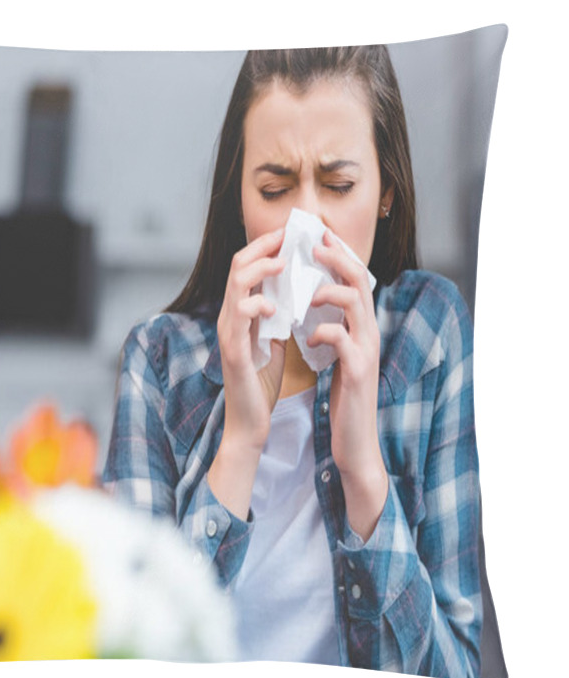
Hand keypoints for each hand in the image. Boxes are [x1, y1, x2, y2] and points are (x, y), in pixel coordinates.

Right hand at [217, 227, 287, 451]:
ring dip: (261, 268)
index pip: (247, 267)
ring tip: (283, 262)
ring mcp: (229, 333)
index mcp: (241, 314)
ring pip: (236, 285)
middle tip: (287, 235)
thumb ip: (278, 317)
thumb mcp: (274, 341)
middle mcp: (230, 318)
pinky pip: (239, 319)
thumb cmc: (262, 384)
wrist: (250, 423)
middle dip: (263, 246)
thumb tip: (295, 295)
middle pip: (238, 266)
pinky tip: (276, 308)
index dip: (266, 246)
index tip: (290, 232)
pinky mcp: (233, 352)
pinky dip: (258, 306)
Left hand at [308, 228, 387, 538]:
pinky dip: (325, 331)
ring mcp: (367, 350)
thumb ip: (333, 330)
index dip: (339, 256)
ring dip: (330, 289)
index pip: (355, 281)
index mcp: (361, 328)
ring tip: (310, 291)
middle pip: (361, 281)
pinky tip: (310, 337)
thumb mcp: (339, 357)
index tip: (318, 236)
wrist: (356, 441)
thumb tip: (314, 306)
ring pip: (357, 304)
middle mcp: (369, 333)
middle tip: (316, 241)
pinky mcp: (359, 371)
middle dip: (338, 257)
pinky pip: (344, 339)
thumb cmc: (344, 398)